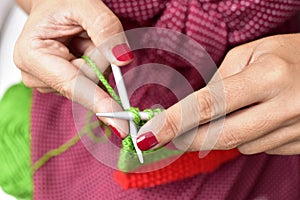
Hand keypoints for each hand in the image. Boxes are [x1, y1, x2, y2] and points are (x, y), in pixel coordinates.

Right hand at [14, 0, 132, 136]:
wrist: (54, 5)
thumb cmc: (62, 2)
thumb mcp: (86, 6)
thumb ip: (106, 30)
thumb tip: (122, 60)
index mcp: (33, 55)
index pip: (72, 86)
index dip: (99, 103)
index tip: (120, 124)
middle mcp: (36, 75)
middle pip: (86, 86)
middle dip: (98, 63)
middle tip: (88, 36)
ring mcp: (48, 82)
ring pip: (91, 84)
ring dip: (96, 61)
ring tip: (81, 40)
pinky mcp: (60, 83)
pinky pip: (90, 82)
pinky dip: (94, 65)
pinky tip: (82, 49)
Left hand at [136, 34, 299, 154]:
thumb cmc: (289, 54)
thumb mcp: (252, 54)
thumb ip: (220, 83)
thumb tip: (194, 113)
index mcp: (269, 76)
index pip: (209, 104)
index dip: (174, 122)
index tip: (149, 134)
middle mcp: (285, 106)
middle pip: (219, 136)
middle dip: (188, 138)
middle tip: (169, 134)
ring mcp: (297, 130)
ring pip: (239, 144)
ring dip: (226, 131)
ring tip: (240, 109)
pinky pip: (259, 147)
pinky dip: (249, 135)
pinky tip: (260, 118)